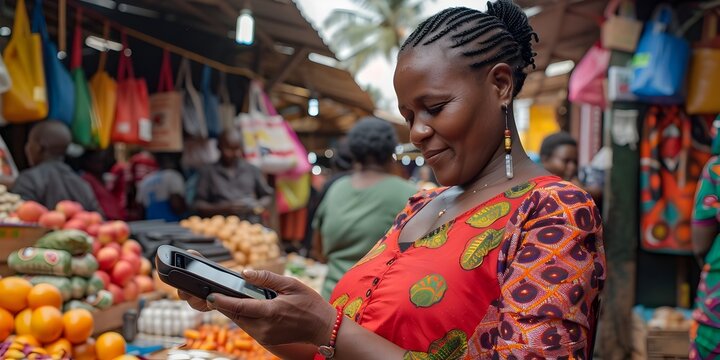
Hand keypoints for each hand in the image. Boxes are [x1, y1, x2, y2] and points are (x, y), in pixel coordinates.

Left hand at [180, 268, 335, 346]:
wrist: (322, 328)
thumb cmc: (310, 304)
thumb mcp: (292, 285)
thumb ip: (267, 278)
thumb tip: (246, 272)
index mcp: (271, 312)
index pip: (239, 307)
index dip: (221, 301)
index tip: (209, 295)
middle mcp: (264, 327)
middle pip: (234, 315)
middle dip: (221, 304)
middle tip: (207, 292)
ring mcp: (264, 335)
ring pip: (239, 322)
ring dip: (230, 310)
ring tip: (220, 297)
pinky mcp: (265, 339)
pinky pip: (247, 326)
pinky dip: (241, 316)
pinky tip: (239, 306)